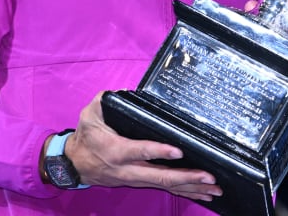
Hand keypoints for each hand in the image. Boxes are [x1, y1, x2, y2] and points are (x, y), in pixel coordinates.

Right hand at [61, 92, 222, 201]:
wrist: (74, 164)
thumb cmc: (86, 136)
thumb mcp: (90, 114)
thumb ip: (106, 100)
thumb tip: (124, 92)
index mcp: (116, 150)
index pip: (140, 151)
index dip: (159, 151)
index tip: (178, 151)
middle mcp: (128, 169)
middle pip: (160, 176)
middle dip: (187, 177)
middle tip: (208, 176)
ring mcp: (135, 179)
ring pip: (166, 185)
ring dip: (191, 188)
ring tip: (214, 188)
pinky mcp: (140, 183)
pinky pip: (165, 189)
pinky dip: (186, 193)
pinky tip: (203, 195)